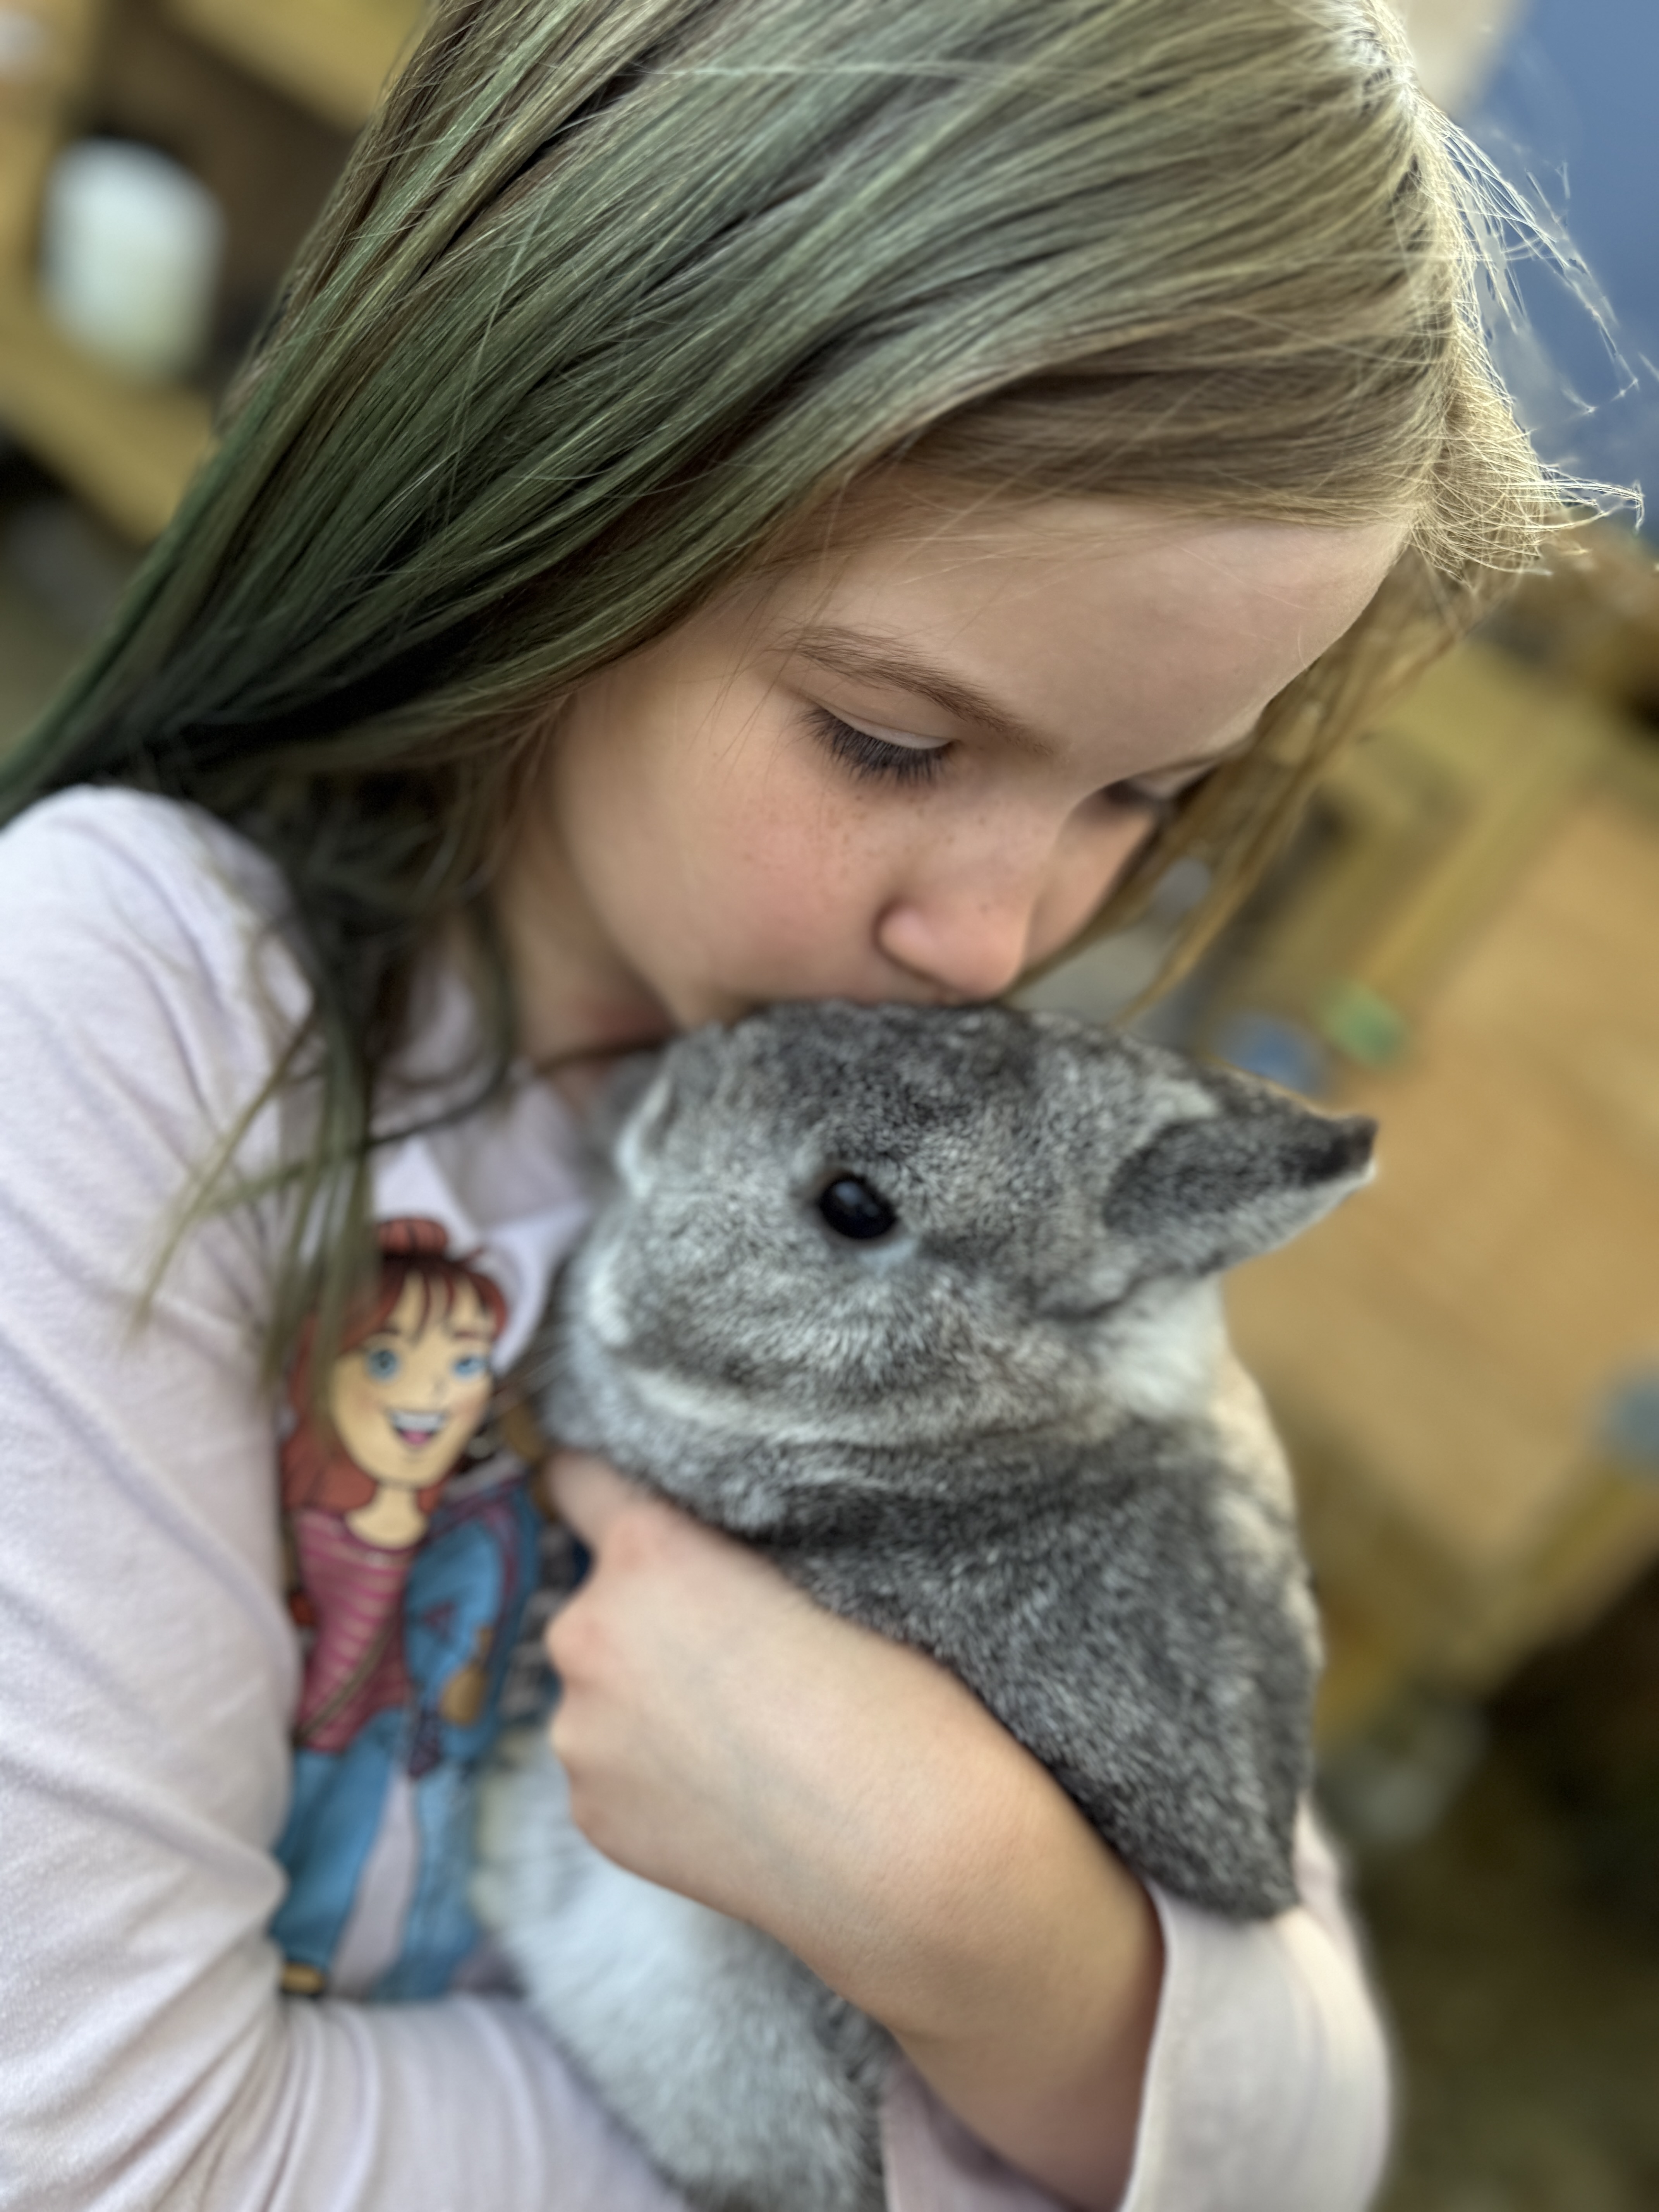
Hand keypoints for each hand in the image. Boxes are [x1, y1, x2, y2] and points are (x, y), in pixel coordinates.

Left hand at [545, 1449, 1161, 2210]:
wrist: (915, 1861)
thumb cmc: (899, 1703)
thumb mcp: (813, 1579)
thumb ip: (723, 1557)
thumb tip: (689, 1571)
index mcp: (647, 1554)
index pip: (580, 1478)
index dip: (606, 1486)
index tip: (622, 1497)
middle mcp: (588, 1635)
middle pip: (602, 1597)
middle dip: (653, 1614)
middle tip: (742, 1655)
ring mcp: (580, 1737)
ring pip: (605, 1689)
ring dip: (650, 1699)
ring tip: (748, 1739)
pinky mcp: (590, 1818)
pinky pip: (611, 1768)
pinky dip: (655, 1773)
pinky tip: (733, 1797)